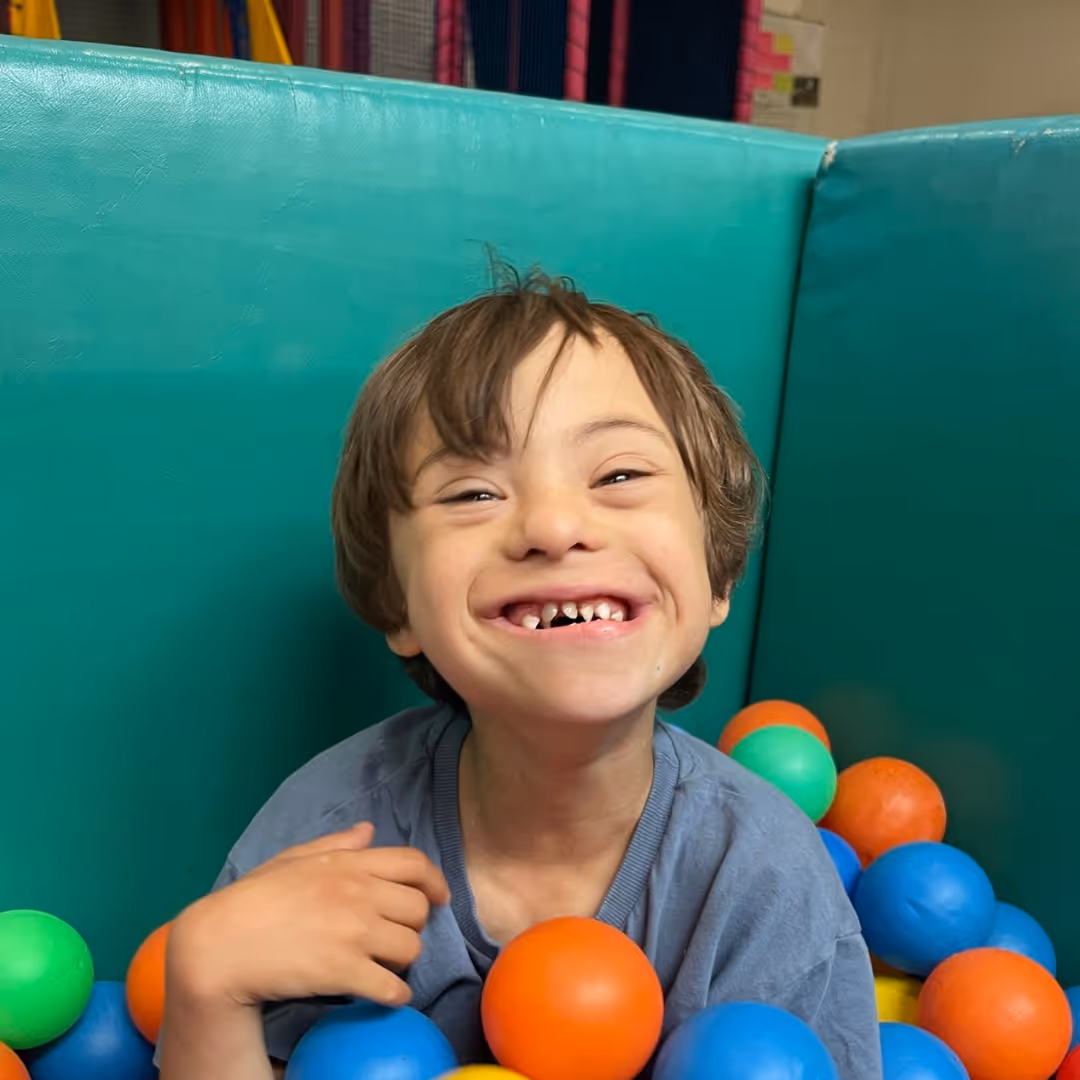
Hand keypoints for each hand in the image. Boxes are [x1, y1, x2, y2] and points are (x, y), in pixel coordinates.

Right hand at [167, 823, 449, 1009]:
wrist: (220, 945)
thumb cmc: (252, 900)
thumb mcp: (293, 860)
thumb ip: (335, 844)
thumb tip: (368, 830)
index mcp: (348, 864)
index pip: (413, 863)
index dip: (434, 881)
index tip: (440, 898)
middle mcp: (359, 894)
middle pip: (418, 909)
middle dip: (413, 925)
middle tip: (396, 937)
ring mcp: (354, 933)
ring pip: (412, 948)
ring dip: (404, 961)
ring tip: (385, 966)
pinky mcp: (345, 972)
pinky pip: (393, 987)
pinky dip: (395, 995)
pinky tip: (384, 996)